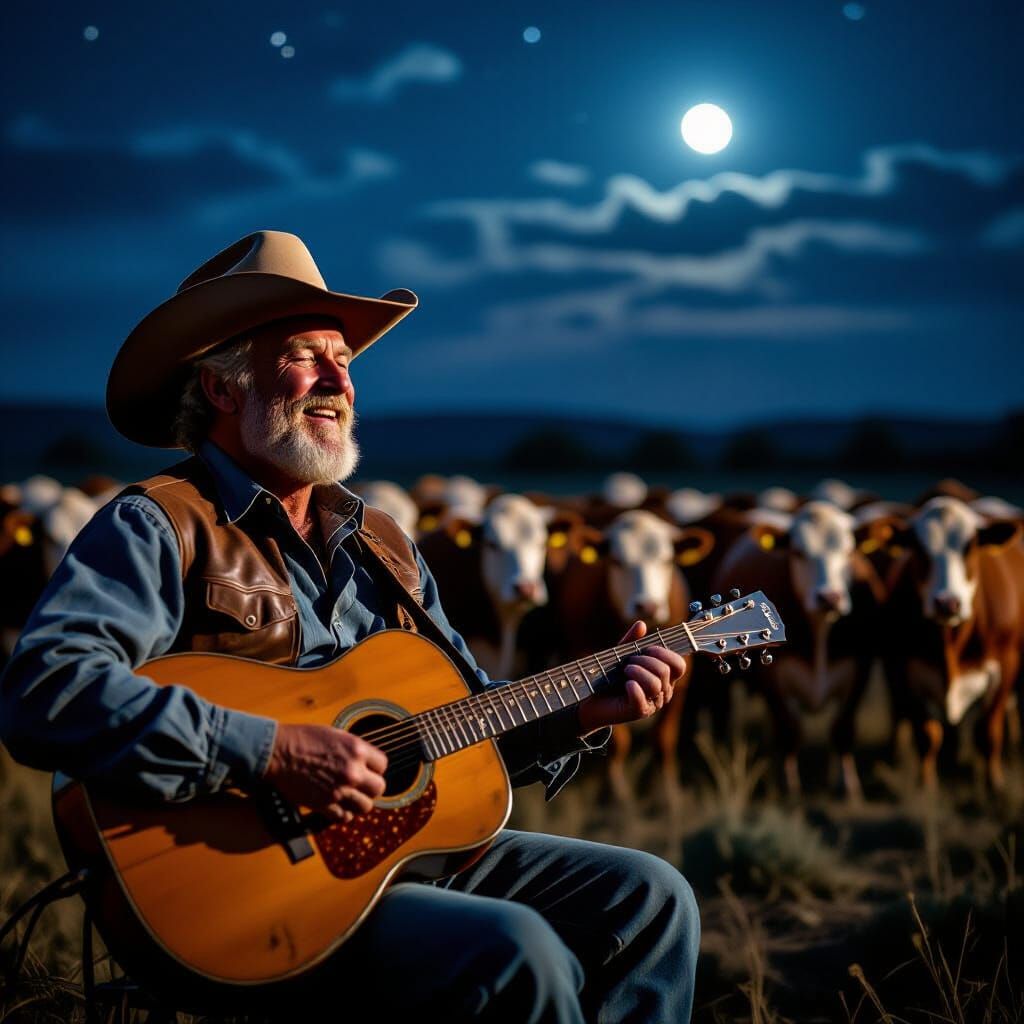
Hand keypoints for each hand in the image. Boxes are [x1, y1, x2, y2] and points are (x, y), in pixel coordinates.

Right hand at [262, 723, 387, 822]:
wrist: (278, 751)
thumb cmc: (303, 738)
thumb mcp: (336, 734)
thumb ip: (354, 749)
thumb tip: (366, 759)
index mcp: (357, 750)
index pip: (383, 765)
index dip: (375, 767)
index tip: (369, 769)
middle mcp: (352, 771)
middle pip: (379, 788)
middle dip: (372, 786)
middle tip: (362, 785)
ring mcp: (339, 789)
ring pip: (365, 806)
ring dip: (359, 802)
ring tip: (351, 796)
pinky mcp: (324, 804)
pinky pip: (344, 817)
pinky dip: (343, 813)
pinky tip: (338, 805)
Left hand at [577, 621, 687, 733]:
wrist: (594, 699)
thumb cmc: (611, 677)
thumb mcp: (621, 655)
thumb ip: (632, 641)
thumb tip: (641, 624)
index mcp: (664, 677)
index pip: (679, 665)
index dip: (666, 654)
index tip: (648, 648)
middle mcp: (663, 691)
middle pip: (665, 672)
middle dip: (645, 661)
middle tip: (628, 662)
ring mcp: (652, 703)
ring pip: (655, 684)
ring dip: (638, 672)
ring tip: (625, 671)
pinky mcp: (639, 712)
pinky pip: (642, 699)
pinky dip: (633, 688)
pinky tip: (625, 684)